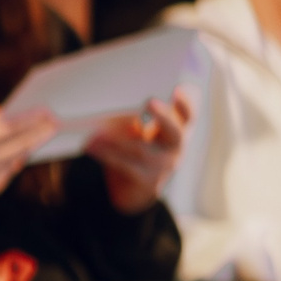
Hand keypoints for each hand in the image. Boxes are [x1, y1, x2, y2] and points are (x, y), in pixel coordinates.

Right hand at [0, 104, 56, 205]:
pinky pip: (9, 171)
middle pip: (19, 145)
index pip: (8, 129)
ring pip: (17, 159)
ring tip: (45, 133)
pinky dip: (16, 159)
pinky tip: (23, 149)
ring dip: (30, 146)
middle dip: (38, 132)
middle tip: (54, 122)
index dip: (28, 119)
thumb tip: (6, 114)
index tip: (44, 111)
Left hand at [85, 92, 191, 213]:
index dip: (185, 104)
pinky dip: (107, 154)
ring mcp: (163, 166)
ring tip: (97, 132)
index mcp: (177, 132)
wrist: (132, 191)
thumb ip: (137, 121)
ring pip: (140, 149)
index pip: (188, 117)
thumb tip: (125, 117)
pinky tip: (92, 147)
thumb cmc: (136, 152)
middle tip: (150, 101)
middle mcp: (175, 149)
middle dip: (163, 116)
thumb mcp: (140, 133)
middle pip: (175, 132)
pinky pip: (125, 165)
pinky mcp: (147, 181)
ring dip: (116, 139)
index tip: (178, 89)